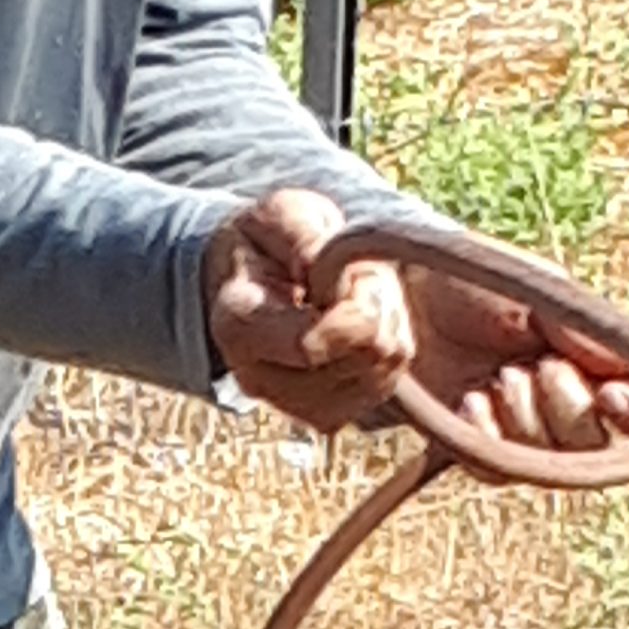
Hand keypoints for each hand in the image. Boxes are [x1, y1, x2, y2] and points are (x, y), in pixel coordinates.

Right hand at [201, 187, 414, 431]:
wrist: (255, 280)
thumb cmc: (269, 242)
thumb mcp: (281, 214)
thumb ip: (303, 235)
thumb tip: (322, 268)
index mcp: (238, 325)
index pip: (310, 345)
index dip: (356, 309)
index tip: (355, 273)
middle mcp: (259, 379)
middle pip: (357, 360)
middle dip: (376, 308)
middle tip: (357, 278)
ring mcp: (294, 405)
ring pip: (380, 373)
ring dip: (387, 325)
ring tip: (357, 297)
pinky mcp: (329, 414)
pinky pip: (387, 382)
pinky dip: (390, 347)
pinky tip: (364, 323)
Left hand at [404, 262, 628, 455]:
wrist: (400, 290)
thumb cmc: (476, 277)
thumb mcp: (538, 289)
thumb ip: (584, 330)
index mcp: (600, 364)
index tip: (610, 395)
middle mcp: (571, 405)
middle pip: (601, 448)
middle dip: (570, 412)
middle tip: (535, 369)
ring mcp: (525, 433)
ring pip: (551, 466)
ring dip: (526, 421)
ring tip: (499, 377)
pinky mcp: (479, 450)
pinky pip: (499, 473)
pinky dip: (487, 439)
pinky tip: (470, 404)